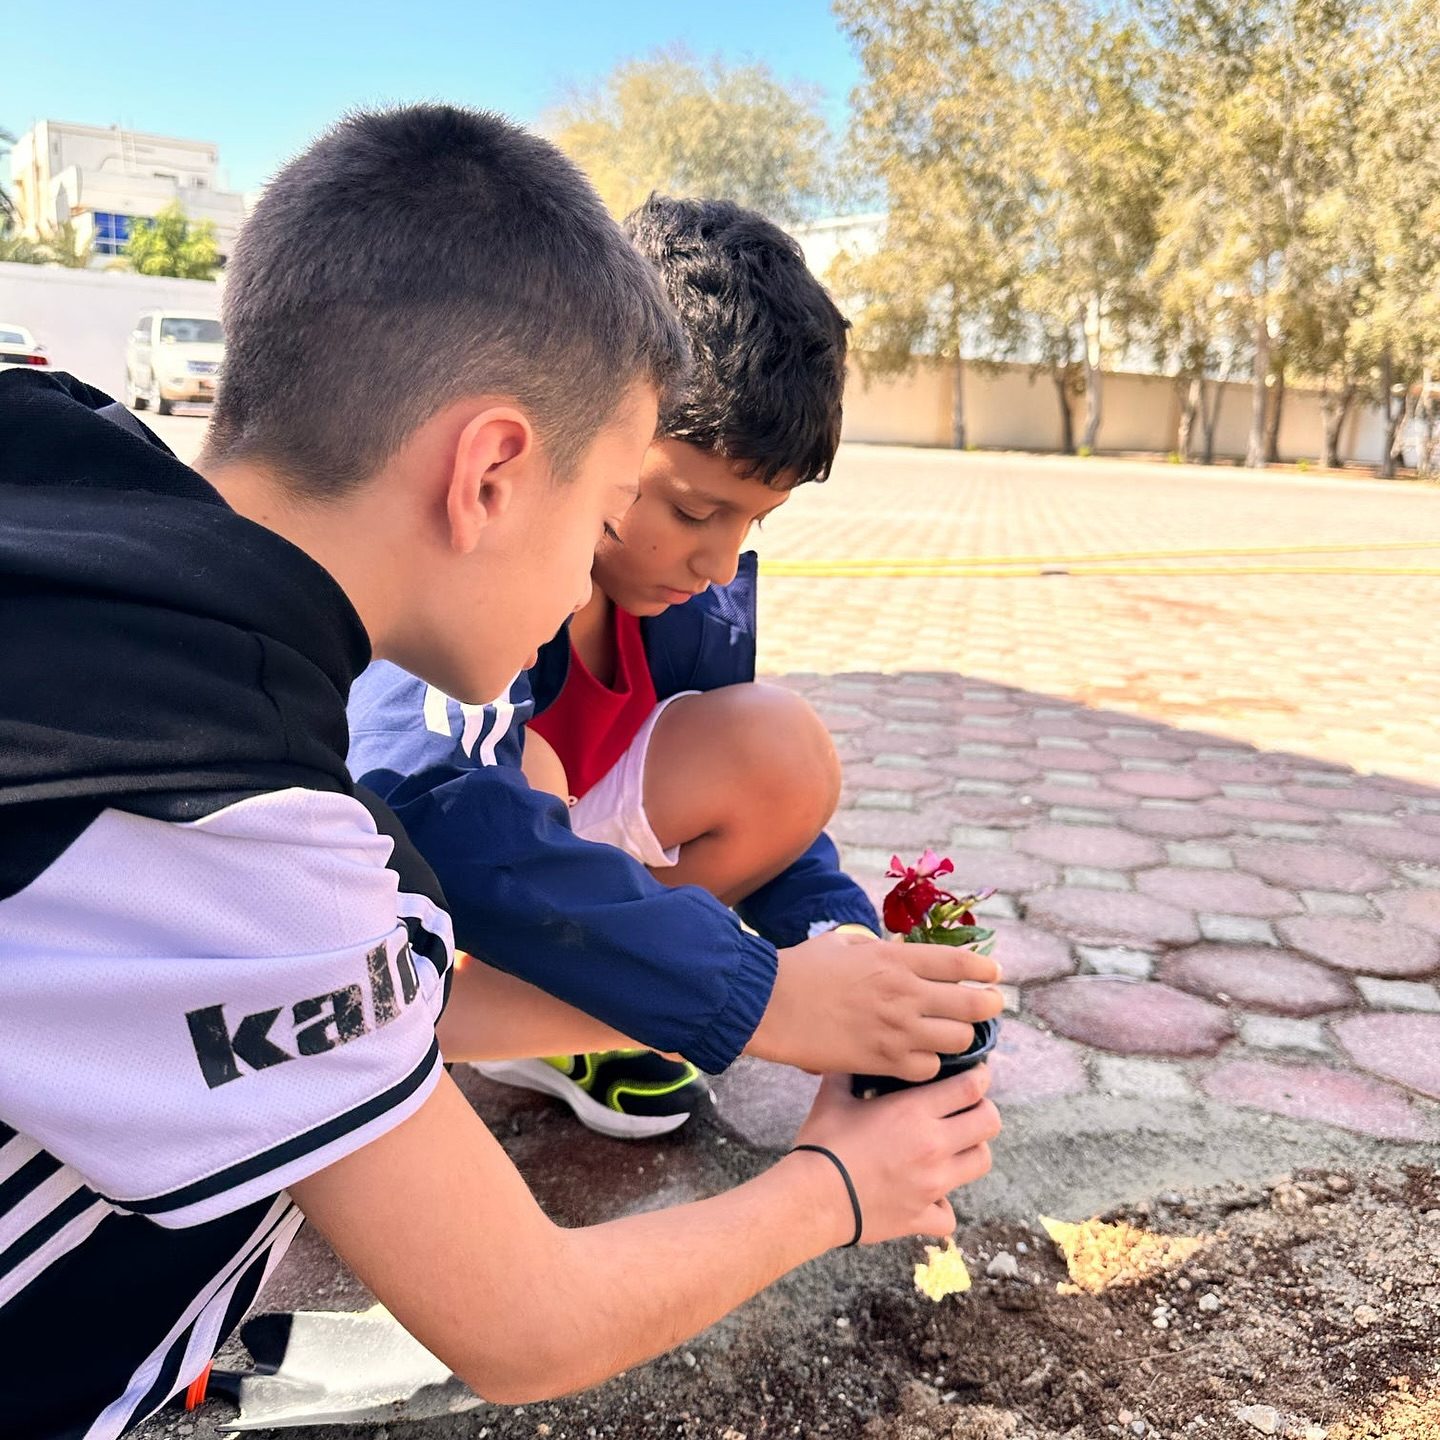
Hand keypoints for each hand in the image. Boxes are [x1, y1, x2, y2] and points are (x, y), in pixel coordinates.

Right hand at [747, 927, 1003, 1079]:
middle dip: (988, 1006)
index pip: (958, 962)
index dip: (983, 969)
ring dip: (961, 1038)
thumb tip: (894, 953)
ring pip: (958, 1041)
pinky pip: (927, 1069)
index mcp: (895, 958)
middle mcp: (905, 994)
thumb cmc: (799, 968)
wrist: (769, 1006)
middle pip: (971, 1004)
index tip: (994, 973)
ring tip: (956, 1036)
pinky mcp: (882, 1061)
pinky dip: (930, 1065)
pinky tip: (923, 1059)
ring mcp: (897, 1030)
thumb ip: (875, 948)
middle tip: (990, 1007)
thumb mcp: (843, 944)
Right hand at [790, 1066, 1000, 1243]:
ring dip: (972, 1151)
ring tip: (954, 1147)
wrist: (814, 1198)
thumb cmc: (823, 1144)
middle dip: (984, 1110)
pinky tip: (927, 1198)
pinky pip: (949, 1214)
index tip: (976, 1075)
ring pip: (981, 1162)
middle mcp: (933, 1145)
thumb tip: (849, 1058)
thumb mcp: (833, 1098)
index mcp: (915, 1111)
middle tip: (969, 1108)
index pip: (970, 1088)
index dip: (979, 1077)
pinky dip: (942, 1206)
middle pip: (989, 1122)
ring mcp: (933, 1184)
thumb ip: (846, 1073)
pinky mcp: (922, 1215)